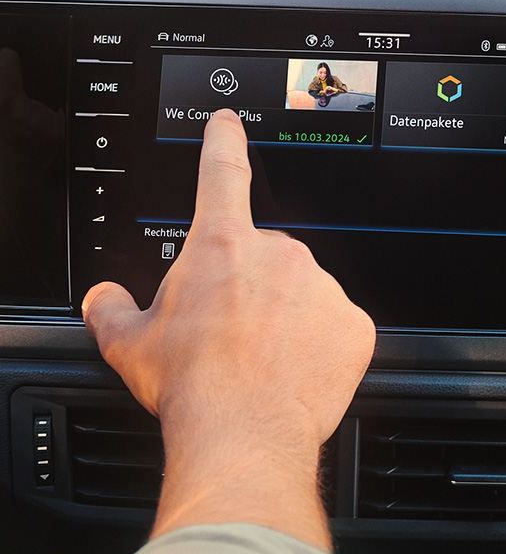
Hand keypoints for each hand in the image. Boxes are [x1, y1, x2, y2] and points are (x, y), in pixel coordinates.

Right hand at [82, 109, 375, 547]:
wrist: (243, 430)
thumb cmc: (190, 384)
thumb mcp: (130, 344)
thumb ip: (113, 309)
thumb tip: (103, 298)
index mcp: (222, 246)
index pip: (222, 174)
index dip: (223, 142)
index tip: (228, 122)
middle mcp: (280, 255)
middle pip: (264, 258)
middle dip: (250, 287)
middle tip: (230, 332)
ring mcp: (323, 287)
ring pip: (304, 293)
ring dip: (286, 317)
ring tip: (261, 360)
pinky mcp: (354, 324)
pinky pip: (336, 327)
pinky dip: (319, 346)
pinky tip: (294, 371)